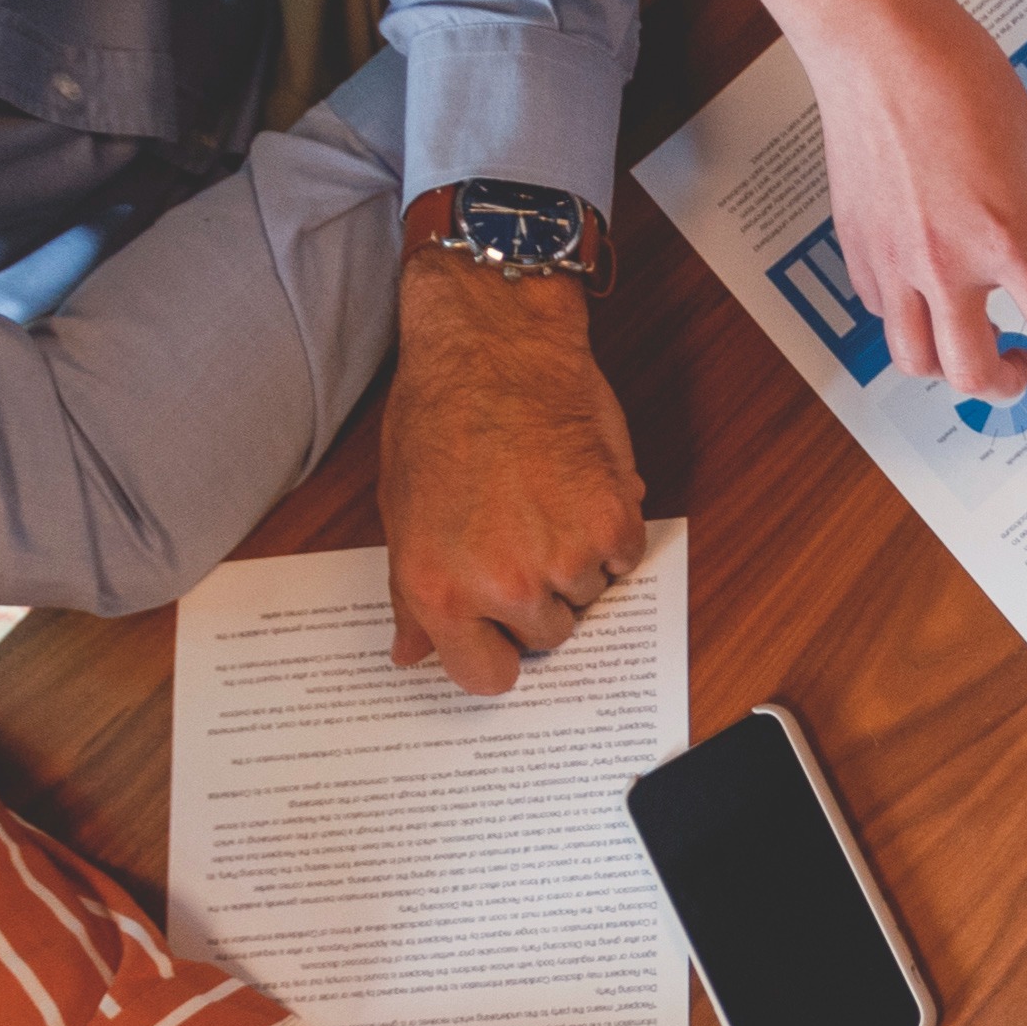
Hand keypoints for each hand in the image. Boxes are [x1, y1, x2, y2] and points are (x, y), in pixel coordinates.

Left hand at [379, 244, 642, 694]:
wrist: (491, 349)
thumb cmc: (437, 419)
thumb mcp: (401, 515)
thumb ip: (412, 596)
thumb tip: (414, 653)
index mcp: (439, 591)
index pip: (485, 676)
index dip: (496, 651)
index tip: (499, 629)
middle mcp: (502, 585)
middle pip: (547, 635)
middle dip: (539, 597)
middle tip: (523, 538)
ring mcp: (563, 556)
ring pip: (589, 595)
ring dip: (579, 562)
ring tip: (549, 502)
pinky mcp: (612, 519)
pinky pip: (625, 558)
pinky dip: (614, 532)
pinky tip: (581, 490)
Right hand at [743, 0, 1026, 440]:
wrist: (875, 42)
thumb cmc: (957, 76)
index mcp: (1006, 234)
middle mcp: (946, 260)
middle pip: (972, 375)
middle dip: (1006, 383)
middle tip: (1024, 360)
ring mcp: (893, 258)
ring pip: (916, 359)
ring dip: (951, 362)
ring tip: (974, 330)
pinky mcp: (855, 246)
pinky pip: (881, 313)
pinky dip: (908, 316)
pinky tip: (926, 283)